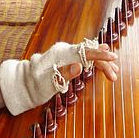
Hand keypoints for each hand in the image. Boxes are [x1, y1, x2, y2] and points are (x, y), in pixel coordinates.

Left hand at [0, 40, 119, 115]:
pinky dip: (94, 64)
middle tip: (115, 76)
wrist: (23, 85)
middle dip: (104, 63)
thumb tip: (79, 67)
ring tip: (114, 73)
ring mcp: (65, 55)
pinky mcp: (66, 61)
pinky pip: (83, 60)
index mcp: (61, 54)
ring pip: (88, 57)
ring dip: (101, 64)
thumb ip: (64, 74)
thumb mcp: (48, 83)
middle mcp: (64, 51)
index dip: (100, 55)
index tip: (113, 57)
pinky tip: (103, 67)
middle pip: (89, 54)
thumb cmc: (34, 86)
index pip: (85, 52)